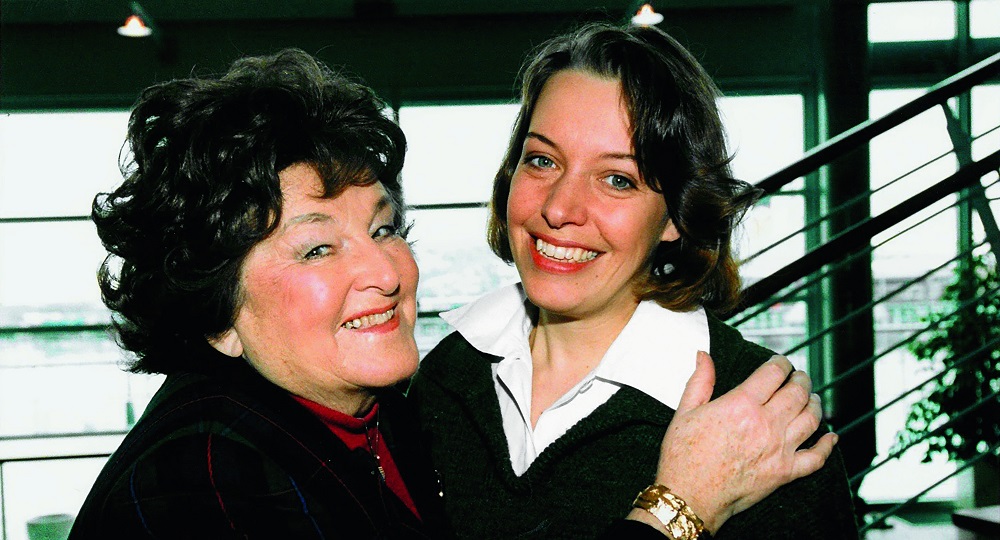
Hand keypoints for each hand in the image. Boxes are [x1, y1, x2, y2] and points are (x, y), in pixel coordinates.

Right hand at [632, 351, 836, 533]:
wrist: (689, 497)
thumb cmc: (683, 457)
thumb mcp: (685, 412)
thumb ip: (700, 381)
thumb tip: (703, 356)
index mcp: (741, 405)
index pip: (774, 373)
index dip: (781, 363)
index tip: (780, 362)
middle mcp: (766, 424)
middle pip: (797, 392)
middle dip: (801, 379)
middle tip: (799, 377)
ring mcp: (779, 449)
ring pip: (811, 419)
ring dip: (815, 404)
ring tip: (813, 398)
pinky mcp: (784, 473)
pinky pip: (816, 457)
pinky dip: (827, 446)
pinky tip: (831, 437)